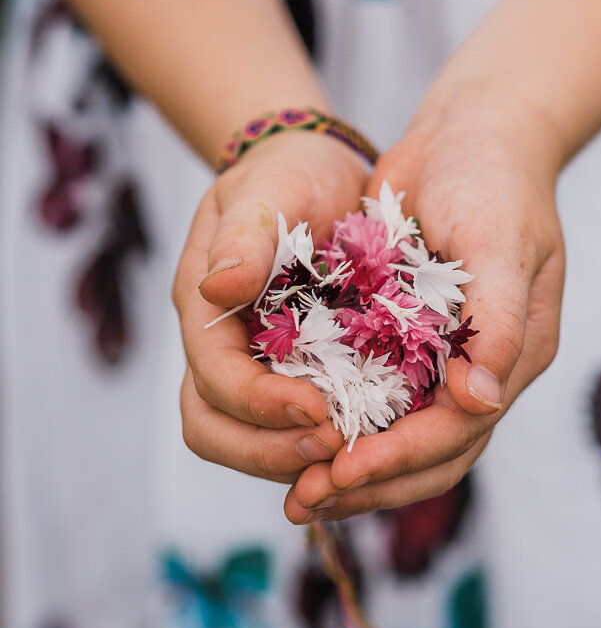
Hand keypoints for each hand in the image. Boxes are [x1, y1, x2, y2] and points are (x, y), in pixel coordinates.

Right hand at [173, 130, 367, 483]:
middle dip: (269, 451)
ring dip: (295, 458)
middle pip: (215, 428)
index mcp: (204, 307)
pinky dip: (322, 442)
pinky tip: (370, 440)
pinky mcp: (296, 370)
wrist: (316, 169)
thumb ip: (243, 236)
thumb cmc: (290, 172)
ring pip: (249, 440)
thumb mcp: (268, 188)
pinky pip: (294, 425)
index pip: (213, 379)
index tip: (317, 411)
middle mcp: (221, 345)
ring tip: (354, 455)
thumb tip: (217, 288)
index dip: (258, 405)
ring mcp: (254, 362)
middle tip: (335, 448)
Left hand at [284, 87, 565, 520]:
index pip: (459, 431)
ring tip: (296, 491)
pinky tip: (297, 437)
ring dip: (351, 468)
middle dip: (369, 481)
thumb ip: (499, 320)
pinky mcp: (406, 336)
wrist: (470, 132)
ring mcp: (443, 355)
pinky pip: (377, 397)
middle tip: (304, 499)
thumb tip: (479, 400)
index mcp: (514, 354)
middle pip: (429, 454)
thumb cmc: (494, 179)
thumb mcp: (501, 241)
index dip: (399, 457)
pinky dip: (343, 423)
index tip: (341, 470)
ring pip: (400, 436)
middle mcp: (481, 367)